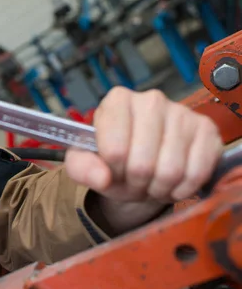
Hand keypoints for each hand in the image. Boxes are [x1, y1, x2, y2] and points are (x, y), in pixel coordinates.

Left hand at [65, 87, 222, 233]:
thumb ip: (81, 169)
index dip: (112, 171)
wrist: (142, 165)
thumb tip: (102, 177)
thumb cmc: (112, 161)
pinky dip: (182, 188)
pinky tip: (173, 183)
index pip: (115, 150)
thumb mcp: (84, 164)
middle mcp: (151, 99)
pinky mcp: (207, 130)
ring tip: (151, 182)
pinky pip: (197, 173)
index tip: (112, 170)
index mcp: (117, 100)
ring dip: (158, 188)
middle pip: (143, 164)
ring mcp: (182, 112)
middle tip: (133, 181)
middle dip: (136, 183)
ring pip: (171, 172)